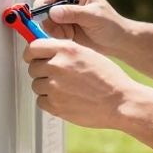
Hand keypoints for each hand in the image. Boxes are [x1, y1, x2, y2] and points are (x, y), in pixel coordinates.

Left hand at [24, 39, 138, 129]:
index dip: (31, 53)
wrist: (120, 102)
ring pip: (37, 85)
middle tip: (56, 76)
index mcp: (66, 50)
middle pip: (33, 67)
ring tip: (66, 89)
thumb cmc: (109, 79)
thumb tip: (47, 51)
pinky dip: (50, 101)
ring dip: (46, 87)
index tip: (32, 57)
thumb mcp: (88, 54)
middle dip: (41, 71)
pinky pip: (41, 101)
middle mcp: (57, 66)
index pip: (33, 47)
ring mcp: (54, 87)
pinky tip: (66, 99)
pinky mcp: (55, 105)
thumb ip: (66, 51)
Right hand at [34, 0, 129, 56]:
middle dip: (46, 16)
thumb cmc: (111, 25)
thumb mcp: (93, 17)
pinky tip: (67, 38)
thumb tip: (53, 12)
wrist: (117, 42)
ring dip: (51, 28)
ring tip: (65, 35)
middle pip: (47, 3)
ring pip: (46, 18)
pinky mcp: (62, 25)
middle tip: (50, 28)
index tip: (39, 11)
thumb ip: (73, 13)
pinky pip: (50, 29)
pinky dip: (55, 35)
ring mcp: (64, 13)